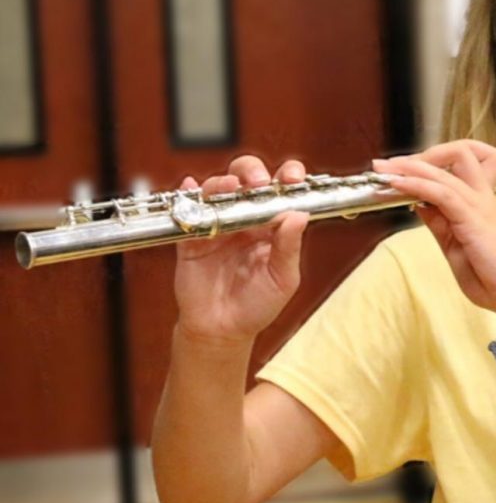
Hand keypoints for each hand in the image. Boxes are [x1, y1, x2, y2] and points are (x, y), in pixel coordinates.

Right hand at [173, 156, 308, 343]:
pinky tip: (191, 188)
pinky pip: (188, 209)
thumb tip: (300, 214)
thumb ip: (289, 247)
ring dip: (222, 182)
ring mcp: (218, 224)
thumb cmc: (257, 305)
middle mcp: (246, 219)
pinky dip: (188, 195)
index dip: (288, 177)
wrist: (222, 331)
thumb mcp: (282, 279)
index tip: (293, 178)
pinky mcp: (193, 235)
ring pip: (218, 189)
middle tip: (258, 182)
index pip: (281, 191)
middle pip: (247, 179)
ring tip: (229, 187)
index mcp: (272, 226)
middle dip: (252, 171)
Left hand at [372, 140, 495, 317]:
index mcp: (479, 203)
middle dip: (420, 156)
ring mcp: (478, 204)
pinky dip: (415, 184)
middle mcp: (480, 197)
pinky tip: (396, 184)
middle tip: (389, 165)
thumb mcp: (454, 246)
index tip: (400, 172)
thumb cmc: (494, 277)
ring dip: (408, 167)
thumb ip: (439, 223)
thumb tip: (420, 203)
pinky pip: (440, 192)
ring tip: (383, 169)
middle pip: (456, 154)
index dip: (429, 164)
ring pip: (442, 170)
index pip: (459, 166)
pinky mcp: (472, 217)